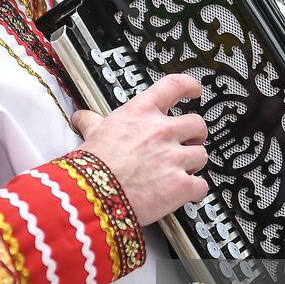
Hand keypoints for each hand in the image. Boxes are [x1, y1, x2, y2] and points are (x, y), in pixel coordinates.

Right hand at [70, 74, 208, 224]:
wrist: (91, 197)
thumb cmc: (91, 168)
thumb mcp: (93, 135)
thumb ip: (93, 123)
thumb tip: (83, 118)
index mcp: (141, 113)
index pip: (174, 86)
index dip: (189, 86)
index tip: (194, 91)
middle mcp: (161, 132)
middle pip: (197, 124)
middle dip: (195, 135)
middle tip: (187, 143)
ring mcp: (174, 158)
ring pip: (201, 155)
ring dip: (193, 164)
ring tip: (179, 172)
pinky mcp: (181, 185)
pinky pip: (201, 186)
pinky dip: (194, 191)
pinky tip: (184, 194)